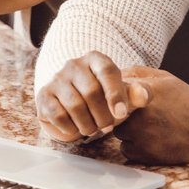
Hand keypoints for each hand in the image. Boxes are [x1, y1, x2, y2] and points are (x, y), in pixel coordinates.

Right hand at [36, 51, 150, 141]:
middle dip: (102, 116)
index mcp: (96, 59)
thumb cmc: (103, 98)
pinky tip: (76, 129)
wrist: (73, 103)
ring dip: (87, 125)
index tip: (122, 114)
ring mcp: (57, 79)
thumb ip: (136, 94)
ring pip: (75, 106)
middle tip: (107, 126)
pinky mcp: (44, 95)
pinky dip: (70, 128)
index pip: (107, 71)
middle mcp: (74, 65)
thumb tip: (144, 95)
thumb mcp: (122, 95)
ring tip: (93, 129)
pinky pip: (58, 115)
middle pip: (91, 92)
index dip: (116, 94)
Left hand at [112, 67, 188, 164]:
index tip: (122, 96)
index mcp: (145, 91)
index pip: (115, 90)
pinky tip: (152, 140)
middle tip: (142, 113)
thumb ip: (138, 74)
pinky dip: (134, 146)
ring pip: (118, 132)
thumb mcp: (165, 79)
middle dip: (122, 113)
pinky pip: (126, 149)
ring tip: (149, 126)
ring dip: (128, 131)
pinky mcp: (144, 154)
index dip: (114, 94)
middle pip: (113, 113)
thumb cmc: (187, 102)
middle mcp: (141, 114)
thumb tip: (114, 76)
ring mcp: (141, 135)